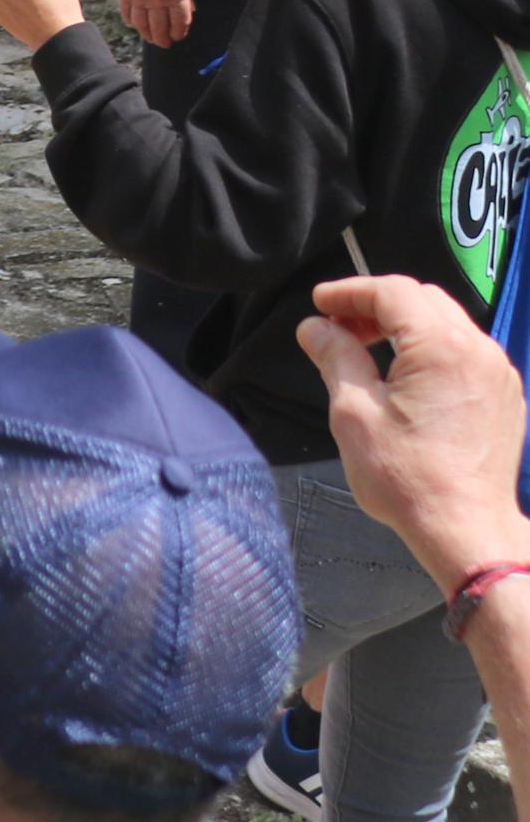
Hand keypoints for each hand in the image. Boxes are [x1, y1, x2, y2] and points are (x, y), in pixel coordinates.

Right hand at [113, 0, 195, 48]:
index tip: (178, 36)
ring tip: (151, 38)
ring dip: (147, 34)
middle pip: (160, 28)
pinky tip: (135, 24)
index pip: (180, 22)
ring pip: (142, 25)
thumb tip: (190, 10)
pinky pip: (127, 13)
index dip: (180, 33)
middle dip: (164, 39)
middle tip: (165, 43)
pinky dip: (131, 21)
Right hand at [303, 276, 529, 588]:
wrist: (466, 530)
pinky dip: (433, 349)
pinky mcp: (506, 397)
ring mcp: (498, 375)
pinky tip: (407, 377)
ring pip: (448, 324)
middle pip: (424, 300)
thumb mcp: (353, 412)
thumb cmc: (408, 477)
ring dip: (406, 326)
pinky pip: (467, 352)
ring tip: (368, 351)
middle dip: (377, 304)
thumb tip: (316, 328)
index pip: (393, 292)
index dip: (350, 291)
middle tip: (339, 327)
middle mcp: (479, 352)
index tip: (321, 304)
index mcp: (442, 348)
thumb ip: (336, 357)